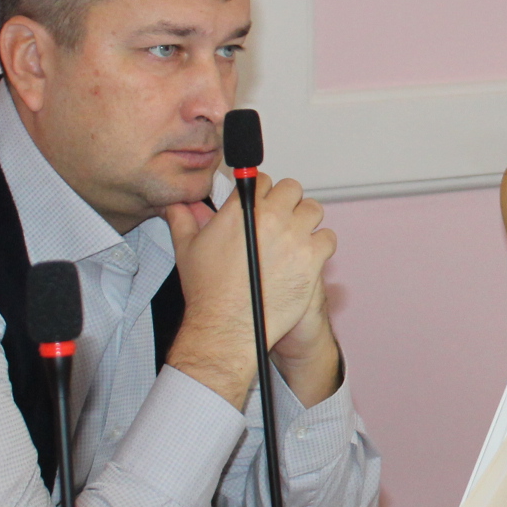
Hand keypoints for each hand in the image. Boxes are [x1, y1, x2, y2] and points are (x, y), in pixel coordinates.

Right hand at [163, 174, 341, 408]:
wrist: (227, 326)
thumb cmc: (207, 291)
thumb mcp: (187, 248)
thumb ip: (183, 220)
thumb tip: (178, 205)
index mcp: (243, 210)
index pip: (262, 180)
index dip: (262, 191)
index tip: (262, 202)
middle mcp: (272, 218)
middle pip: (292, 190)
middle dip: (285, 202)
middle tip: (279, 219)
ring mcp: (295, 237)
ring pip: (313, 210)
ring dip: (305, 220)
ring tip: (295, 236)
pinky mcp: (312, 259)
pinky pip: (328, 238)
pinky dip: (320, 244)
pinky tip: (307, 254)